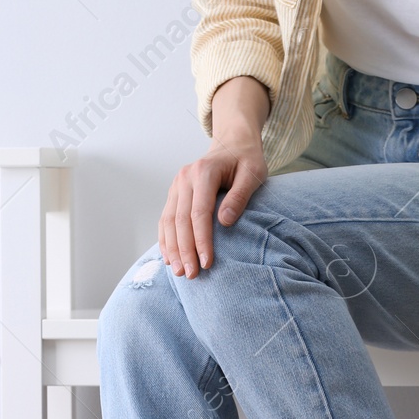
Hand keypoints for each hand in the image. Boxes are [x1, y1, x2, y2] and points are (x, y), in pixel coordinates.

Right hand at [159, 133, 265, 278]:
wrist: (233, 143)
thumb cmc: (247, 160)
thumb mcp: (253, 174)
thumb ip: (240, 196)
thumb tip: (224, 222)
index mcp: (203, 172)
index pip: (199, 213)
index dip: (201, 240)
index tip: (207, 263)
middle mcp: (184, 178)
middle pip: (180, 220)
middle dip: (184, 250)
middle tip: (190, 275)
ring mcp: (177, 185)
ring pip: (168, 221)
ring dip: (172, 248)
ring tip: (178, 272)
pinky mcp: (175, 192)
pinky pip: (165, 218)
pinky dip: (165, 239)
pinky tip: (169, 257)